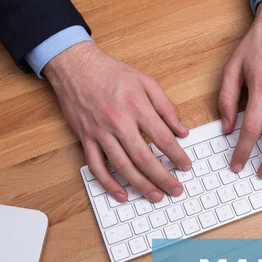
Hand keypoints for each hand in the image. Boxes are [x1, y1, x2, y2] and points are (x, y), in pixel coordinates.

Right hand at [44, 42, 191, 202]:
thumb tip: (182, 130)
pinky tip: (121, 194)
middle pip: (144, 158)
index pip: (162, 138)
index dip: (177, 156)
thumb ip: (166, 106)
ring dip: (140, 185)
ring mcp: (100, 132)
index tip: (186, 167)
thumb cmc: (111, 72)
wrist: (75, 65)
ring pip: (122, 166)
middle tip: (175, 190)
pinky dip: (108, 183)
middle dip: (162, 177)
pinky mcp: (86, 139)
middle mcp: (118, 122)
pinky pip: (96, 166)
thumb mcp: (145, 81)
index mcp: (136, 106)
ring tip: (155, 196)